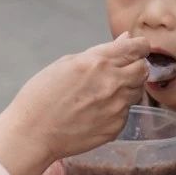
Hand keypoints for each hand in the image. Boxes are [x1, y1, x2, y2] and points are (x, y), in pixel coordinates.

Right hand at [0, 36, 149, 174]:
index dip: (138, 48)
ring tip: (98, 97)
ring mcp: (117, 107)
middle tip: (114, 75)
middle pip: (143, 69)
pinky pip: (124, 114)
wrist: (32, 134)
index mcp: (98, 62)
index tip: (133, 52)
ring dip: (124, 90)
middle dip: (134, 68)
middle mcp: (113, 83)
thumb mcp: (65, 64)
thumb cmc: (40, 96)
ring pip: (136, 92)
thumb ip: (99, 52)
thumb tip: (126, 40)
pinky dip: (113, 111)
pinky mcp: (115, 127)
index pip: (139, 47)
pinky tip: (91, 114)